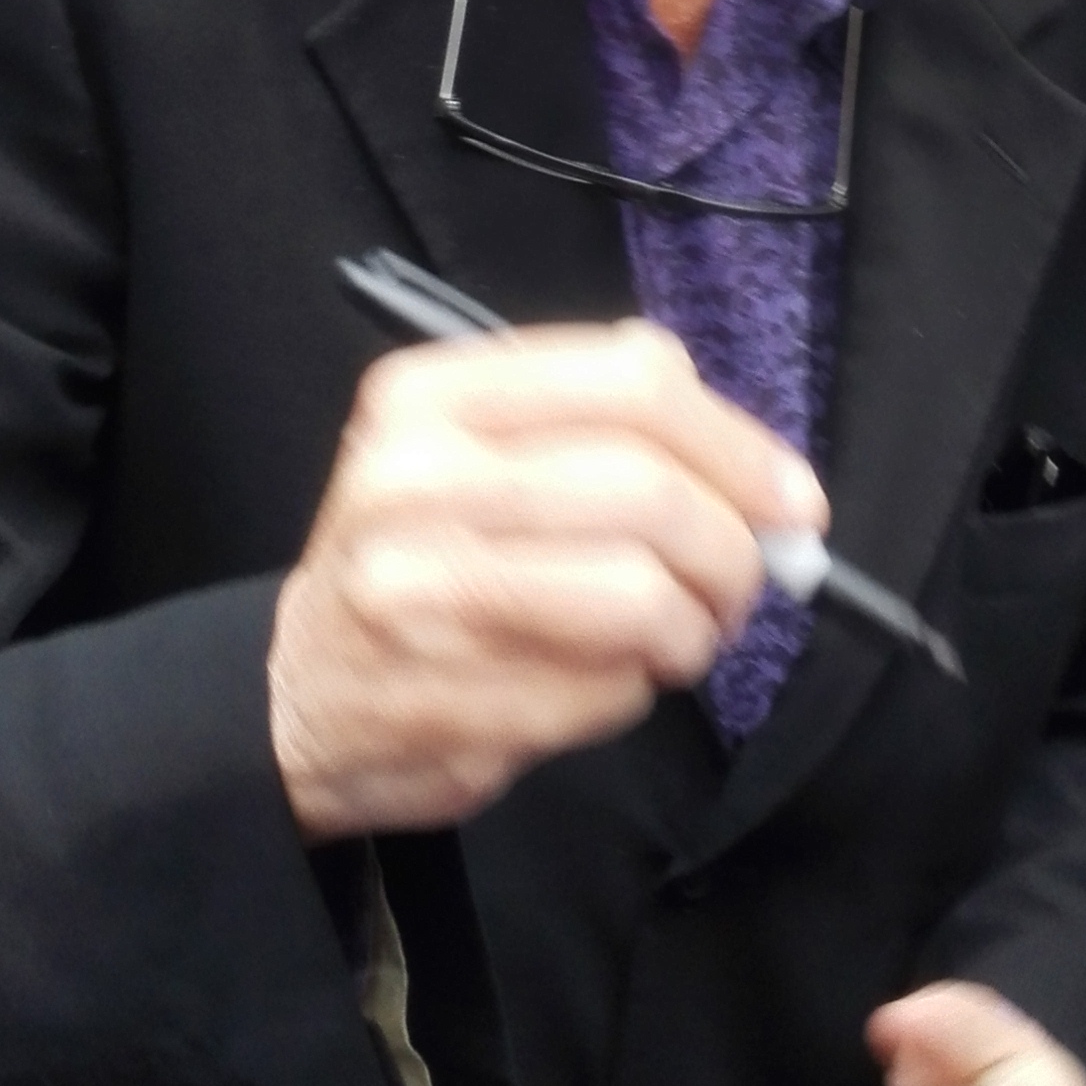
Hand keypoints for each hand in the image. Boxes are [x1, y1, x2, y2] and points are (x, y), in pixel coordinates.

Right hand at [266, 320, 825, 841]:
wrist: (291, 692)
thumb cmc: (420, 561)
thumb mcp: (477, 452)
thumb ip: (602, 428)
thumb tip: (765, 479)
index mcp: (432, 397)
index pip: (631, 386)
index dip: (737, 447)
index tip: (793, 500)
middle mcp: (413, 480)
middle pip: (649, 492)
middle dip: (731, 550)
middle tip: (742, 585)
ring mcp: (416, 594)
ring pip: (639, 596)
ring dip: (691, 630)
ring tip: (676, 638)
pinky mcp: (437, 700)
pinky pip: (604, 692)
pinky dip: (629, 692)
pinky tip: (592, 682)